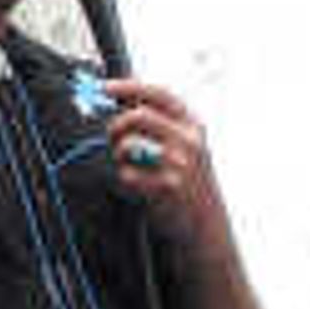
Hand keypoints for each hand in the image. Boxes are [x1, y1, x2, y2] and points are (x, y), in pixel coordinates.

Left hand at [103, 78, 226, 247]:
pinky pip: (127, 173)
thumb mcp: (183, 144)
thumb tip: (120, 100)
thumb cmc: (187, 180)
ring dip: (118, 153)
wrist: (204, 221)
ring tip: (125, 163)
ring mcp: (180, 162)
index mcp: (192, 124)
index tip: (105, 87)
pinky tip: (135, 183)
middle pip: (139, 115)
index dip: (129, 86)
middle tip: (111, 135)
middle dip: (116, 124)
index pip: (159, 93)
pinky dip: (124, 177)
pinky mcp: (167, 186)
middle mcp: (189, 140)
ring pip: (129, 144)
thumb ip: (159, 122)